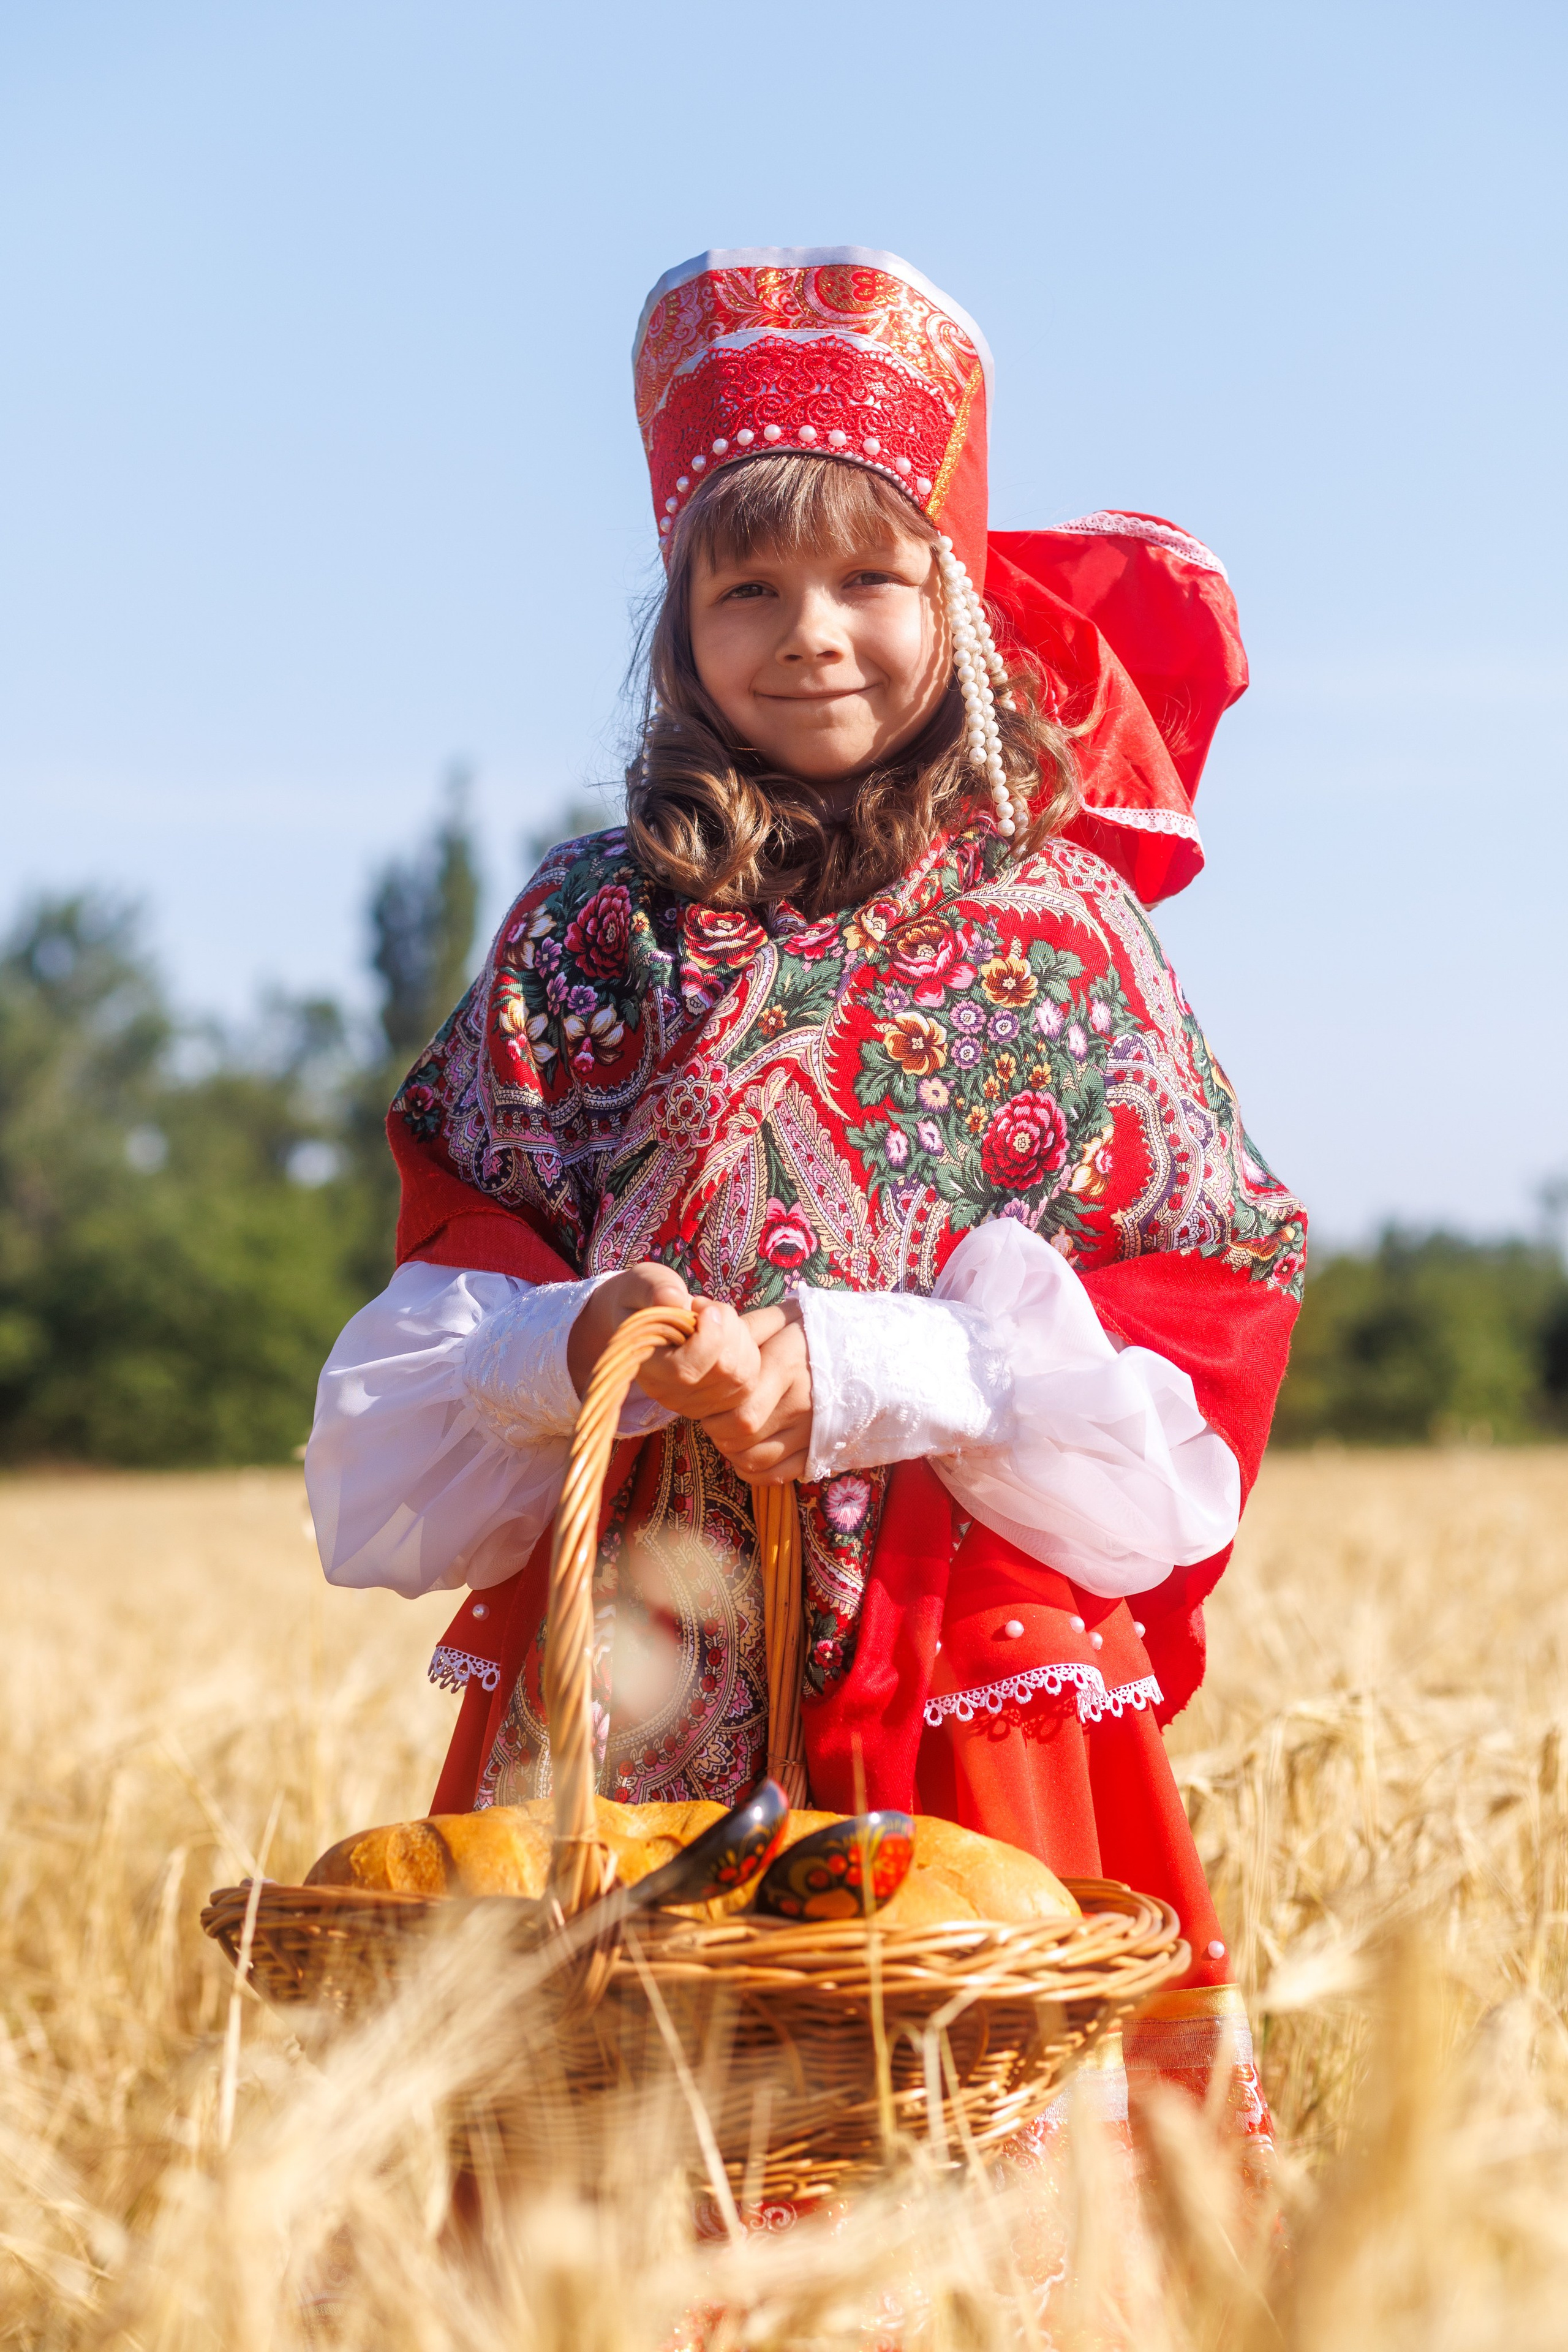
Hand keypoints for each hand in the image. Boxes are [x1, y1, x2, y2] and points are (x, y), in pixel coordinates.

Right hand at [567, 1263, 763, 1421]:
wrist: (643, 1319)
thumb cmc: (644, 1298)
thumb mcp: (643, 1283)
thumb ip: (655, 1289)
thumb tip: (675, 1299)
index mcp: (644, 1365)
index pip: (686, 1370)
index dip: (709, 1338)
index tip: (705, 1308)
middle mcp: (668, 1393)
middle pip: (723, 1371)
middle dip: (730, 1328)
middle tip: (709, 1307)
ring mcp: (694, 1404)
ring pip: (743, 1376)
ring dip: (743, 1337)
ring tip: (718, 1318)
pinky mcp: (716, 1404)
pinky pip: (751, 1382)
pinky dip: (750, 1351)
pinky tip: (732, 1334)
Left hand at [699, 1301, 813, 1485]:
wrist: (867, 1354)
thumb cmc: (813, 1335)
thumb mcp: (783, 1320)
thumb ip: (745, 1326)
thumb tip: (702, 1315)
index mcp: (788, 1364)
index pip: (740, 1408)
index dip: (714, 1410)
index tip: (711, 1400)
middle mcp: (804, 1401)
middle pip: (743, 1435)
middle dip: (718, 1430)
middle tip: (716, 1417)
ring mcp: (815, 1429)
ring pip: (755, 1458)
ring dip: (732, 1450)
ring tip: (730, 1433)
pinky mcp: (820, 1450)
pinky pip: (776, 1474)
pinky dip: (752, 1470)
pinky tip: (747, 1452)